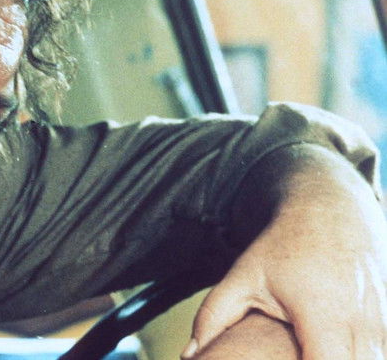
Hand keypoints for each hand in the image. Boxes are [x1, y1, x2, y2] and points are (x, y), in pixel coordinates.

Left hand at [182, 144, 386, 358]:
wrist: (331, 208)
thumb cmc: (283, 246)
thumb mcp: (243, 277)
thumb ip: (213, 317)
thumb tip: (187, 355)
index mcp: (324, 313)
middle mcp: (363, 322)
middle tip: (285, 356)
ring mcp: (386, 323)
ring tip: (300, 346)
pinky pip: (379, 352)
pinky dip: (358, 354)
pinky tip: (330, 348)